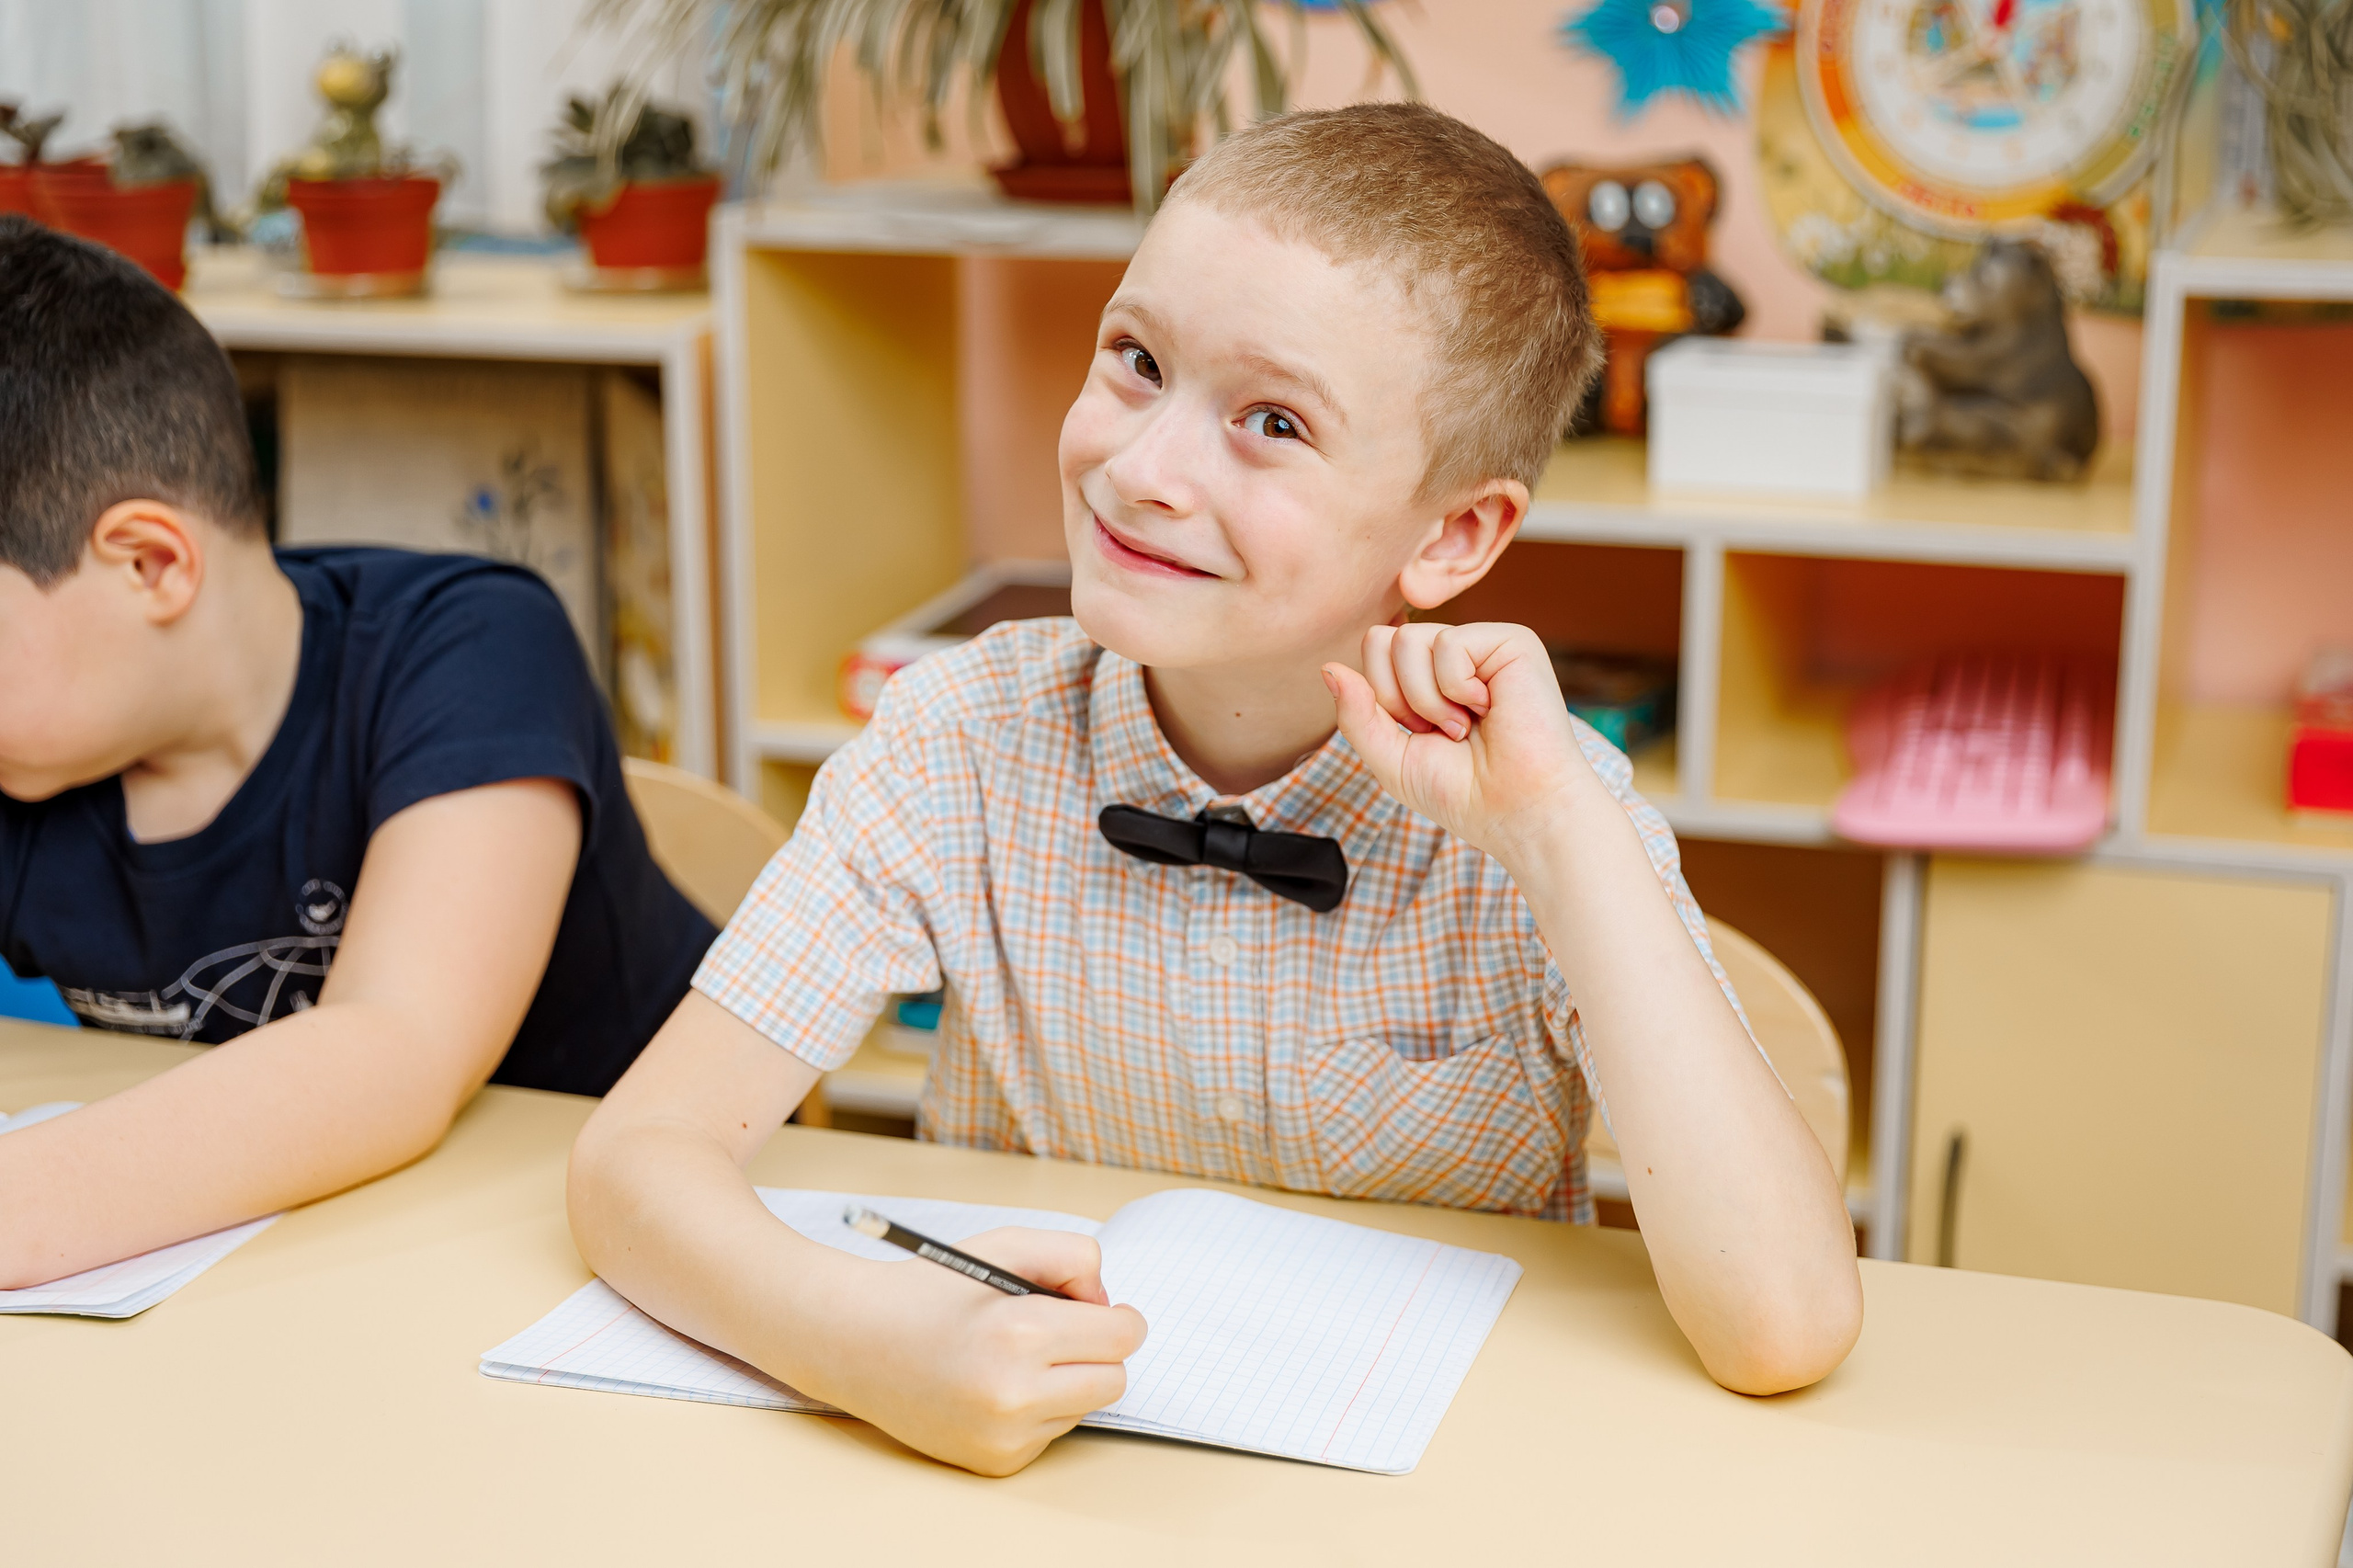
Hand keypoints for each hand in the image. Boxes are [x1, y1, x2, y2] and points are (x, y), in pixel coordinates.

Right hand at [826, 1226, 1148, 1476]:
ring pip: (1085, 1407)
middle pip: (1115, 1378)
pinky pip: (1051, 1432)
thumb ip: (1073, 1258)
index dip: (1118, 1316)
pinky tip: (994, 1385)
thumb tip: (1108, 1305)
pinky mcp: (996, 1462)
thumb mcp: (1004, 1245)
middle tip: (1063, 1332)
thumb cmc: (931, 1288)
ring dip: (1067, 1381)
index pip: (1123, 1335)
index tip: (1103, 1310)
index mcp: (1021, 1331)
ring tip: (1015, 1356)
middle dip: (1099, 1351)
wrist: (855, 1342)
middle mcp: (1015, 1392)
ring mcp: (1004, 1435)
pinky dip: (1038, 1409)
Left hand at [1325, 621, 1594, 866]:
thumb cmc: (1462, 792)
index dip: (1381, 698)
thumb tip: (1328, 667)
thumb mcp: (1390, 756)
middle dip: (1398, 697)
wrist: (1517, 812)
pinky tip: (1488, 710)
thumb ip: (1357, 713)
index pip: (1374, 650)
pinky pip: (1448, 644)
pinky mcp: (1513, 641)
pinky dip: (1457, 689)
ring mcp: (1484, 644)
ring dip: (1427, 699)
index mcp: (1429, 674)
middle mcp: (1456, 653)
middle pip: (1384, 638)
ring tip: (1464, 726)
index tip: (1419, 734)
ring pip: (1409, 639)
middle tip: (1441, 730)